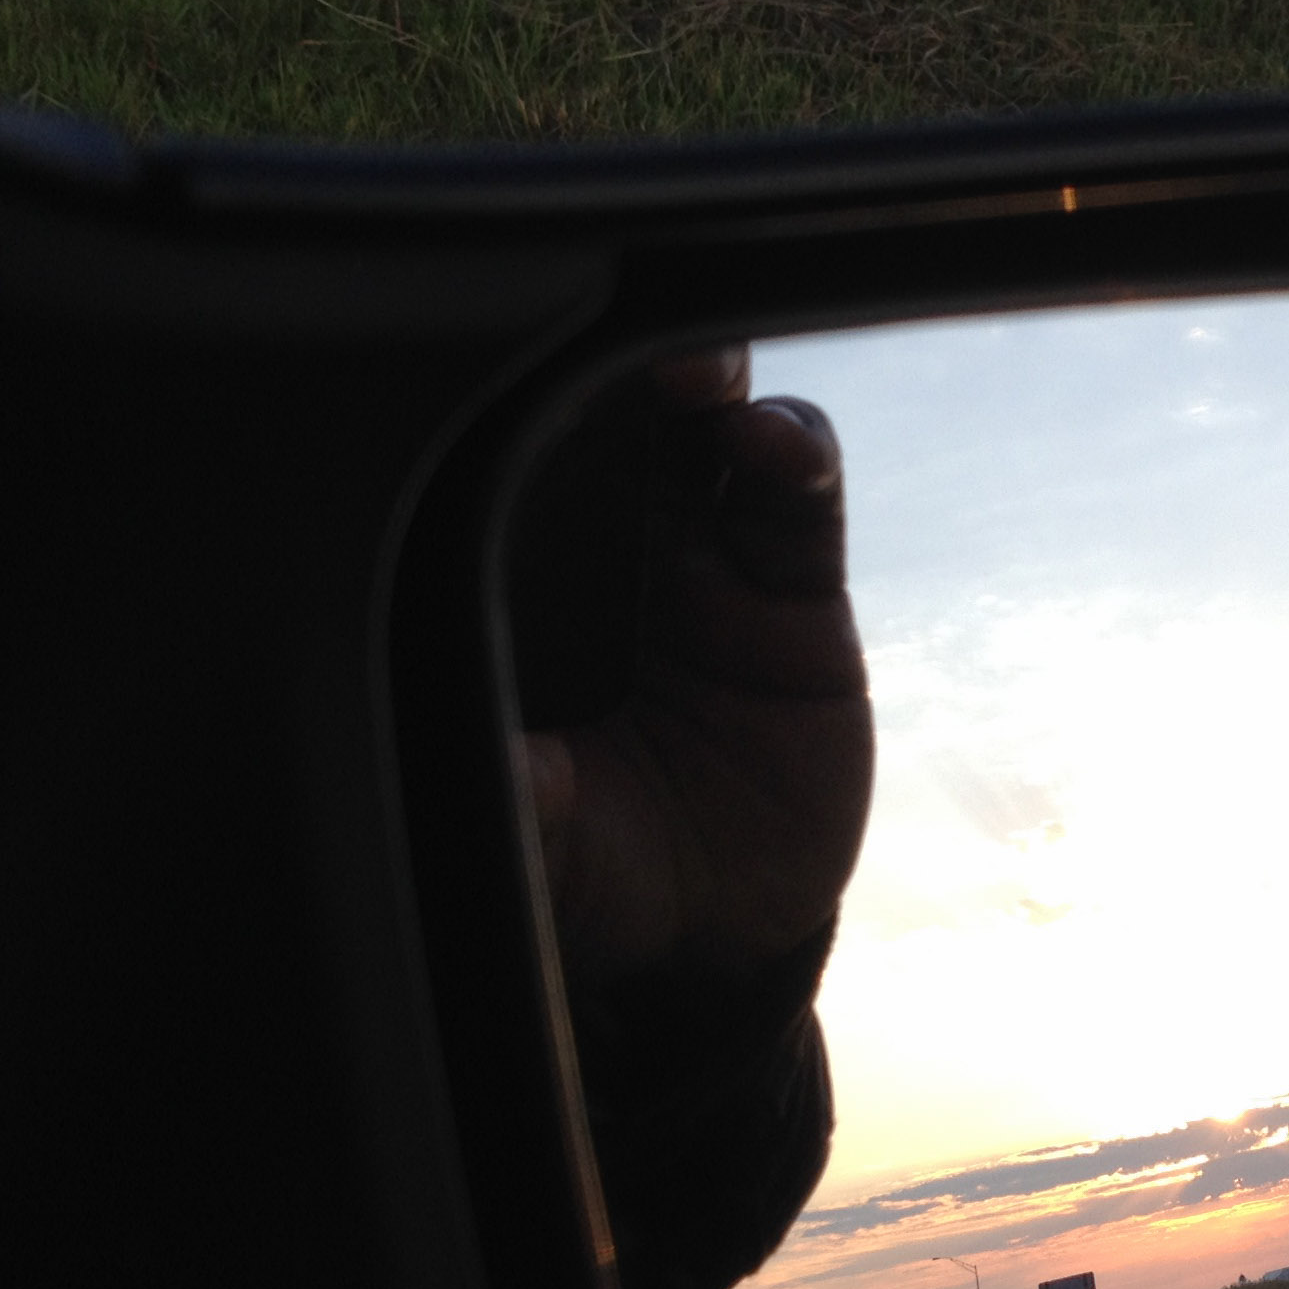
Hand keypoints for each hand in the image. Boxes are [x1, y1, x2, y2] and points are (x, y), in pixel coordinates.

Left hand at [520, 347, 873, 986]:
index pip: (515, 456)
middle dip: (618, 355)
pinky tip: (776, 448)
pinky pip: (800, 501)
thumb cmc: (589, 878)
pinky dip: (794, 457)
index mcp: (519, 585)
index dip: (517, 390)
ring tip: (703, 385)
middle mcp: (611, 554)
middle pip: (616, 412)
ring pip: (713, 430)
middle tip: (620, 345)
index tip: (506, 356)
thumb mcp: (527, 839)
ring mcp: (712, 566)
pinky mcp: (798, 599)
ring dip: (711, 383)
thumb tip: (488, 759)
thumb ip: (506, 790)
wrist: (715, 943)